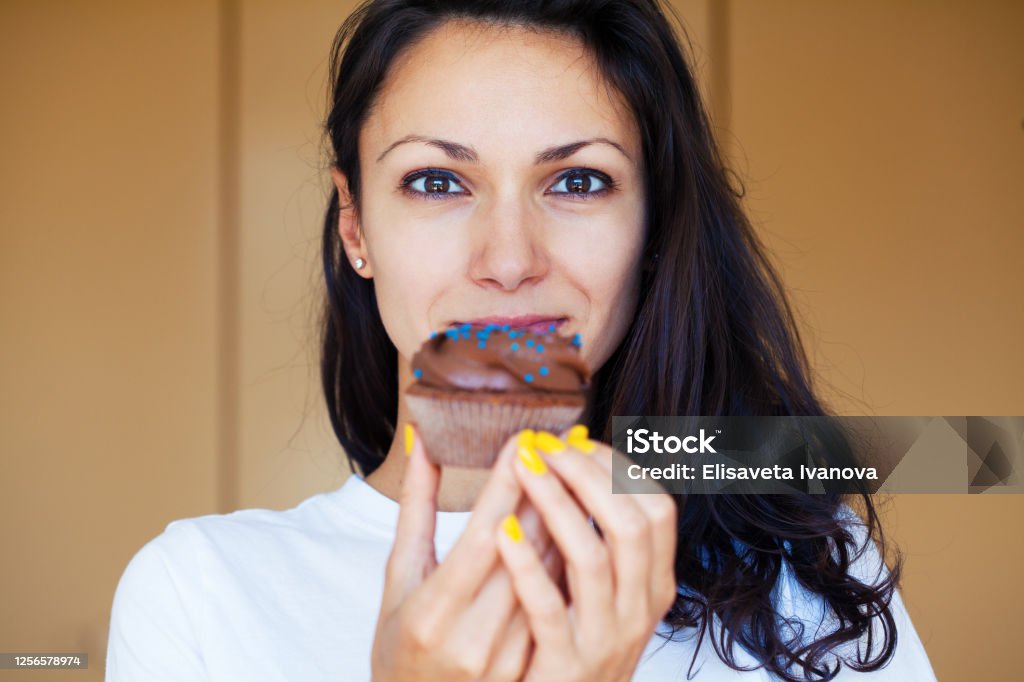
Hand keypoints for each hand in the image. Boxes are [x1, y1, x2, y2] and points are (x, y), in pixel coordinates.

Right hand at [371, 426, 563, 681]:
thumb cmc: (400, 640)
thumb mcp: (398, 576)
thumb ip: (415, 508)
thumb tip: (421, 442)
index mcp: (432, 610)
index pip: (480, 536)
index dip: (505, 485)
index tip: (524, 439)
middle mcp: (472, 636)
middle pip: (523, 552)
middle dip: (544, 489)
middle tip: (559, 441)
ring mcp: (506, 655)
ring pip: (550, 574)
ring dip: (565, 518)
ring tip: (575, 468)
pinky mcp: (530, 664)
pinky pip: (558, 598)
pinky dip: (567, 556)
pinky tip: (579, 520)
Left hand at [495, 427, 677, 681]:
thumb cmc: (575, 648)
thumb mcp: (608, 596)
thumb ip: (603, 540)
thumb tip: (581, 462)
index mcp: (652, 587)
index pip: (657, 509)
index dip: (618, 467)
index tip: (577, 440)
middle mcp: (637, 612)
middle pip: (630, 524)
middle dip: (586, 473)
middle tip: (543, 444)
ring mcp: (603, 642)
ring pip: (591, 558)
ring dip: (555, 503)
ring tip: (522, 468)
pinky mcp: (564, 667)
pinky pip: (547, 609)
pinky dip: (526, 564)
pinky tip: (501, 530)